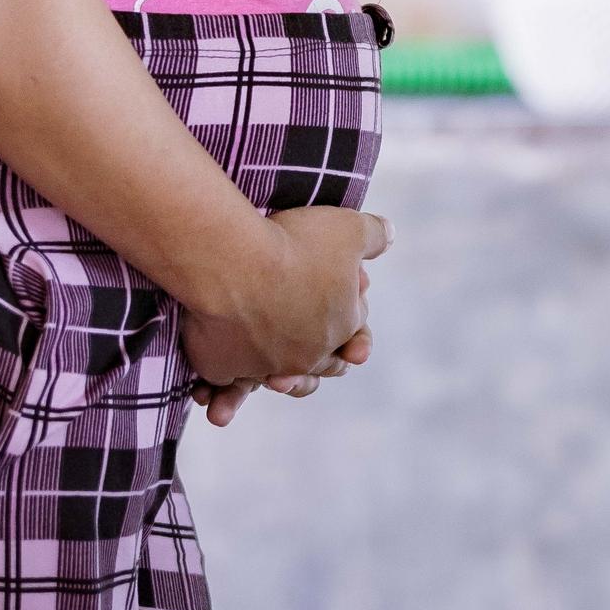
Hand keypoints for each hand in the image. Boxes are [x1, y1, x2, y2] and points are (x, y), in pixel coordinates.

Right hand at [184, 208, 388, 424]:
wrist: (232, 259)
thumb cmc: (294, 242)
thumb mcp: (347, 228)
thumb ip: (373, 235)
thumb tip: (389, 236)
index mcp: (341, 325)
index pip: (354, 330)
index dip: (349, 315)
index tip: (344, 307)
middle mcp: (306, 354)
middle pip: (319, 364)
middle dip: (319, 356)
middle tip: (315, 346)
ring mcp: (264, 365)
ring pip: (272, 378)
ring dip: (275, 377)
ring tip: (272, 376)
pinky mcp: (222, 366)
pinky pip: (224, 379)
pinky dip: (224, 381)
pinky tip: (219, 377)